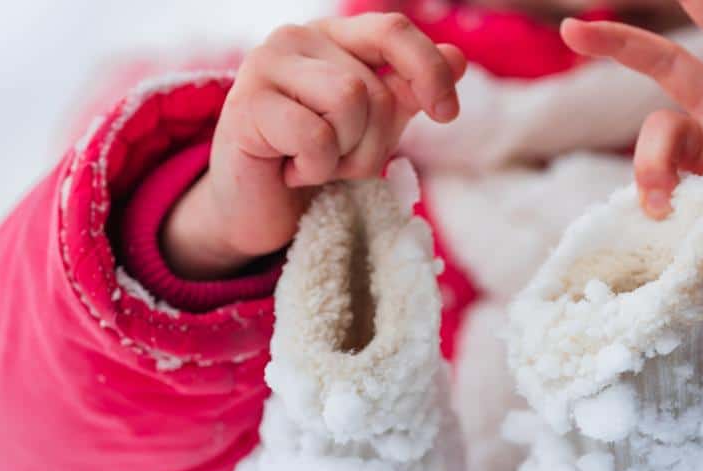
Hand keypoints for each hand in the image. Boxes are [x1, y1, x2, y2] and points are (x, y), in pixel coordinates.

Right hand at [164, 14, 466, 278]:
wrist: (257, 207)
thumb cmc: (315, 159)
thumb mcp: (374, 126)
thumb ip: (409, 91)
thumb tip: (457, 58)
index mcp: (333, 36)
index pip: (392, 31)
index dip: (428, 70)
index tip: (447, 114)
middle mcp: (297, 38)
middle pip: (374, 88)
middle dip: (370, 143)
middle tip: (338, 160)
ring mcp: (265, 64)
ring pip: (349, 102)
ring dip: (344, 155)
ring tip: (315, 162)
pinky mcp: (245, 104)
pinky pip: (315, 136)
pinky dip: (314, 168)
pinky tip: (290, 170)